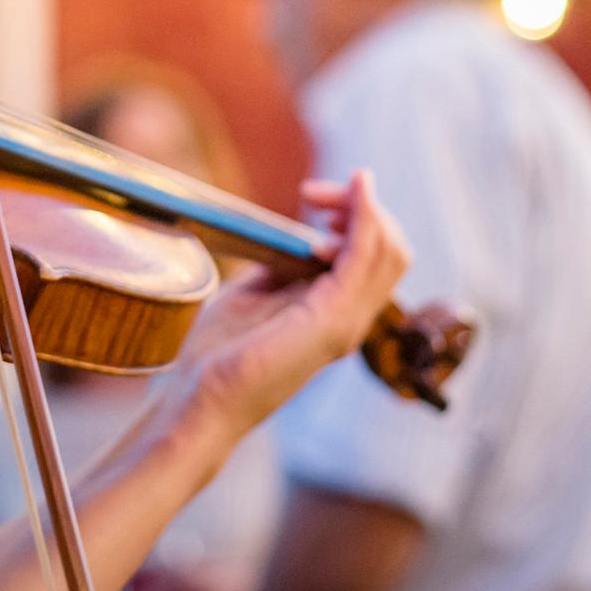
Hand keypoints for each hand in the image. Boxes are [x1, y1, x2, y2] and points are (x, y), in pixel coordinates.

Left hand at [165, 170, 409, 444]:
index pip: (375, 257)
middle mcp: (351, 319)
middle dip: (362, 207)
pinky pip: (365, 258)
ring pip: (389, 251)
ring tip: (322, 195)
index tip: (314, 196)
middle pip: (390, 249)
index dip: (355, 216)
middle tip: (314, 192)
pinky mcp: (332, 320)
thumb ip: (283, 266)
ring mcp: (347, 322)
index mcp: (335, 315)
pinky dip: (363, 219)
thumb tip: (297, 237)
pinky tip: (348, 198)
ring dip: (362, 208)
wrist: (200, 397)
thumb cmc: (219, 353)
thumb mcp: (255, 292)